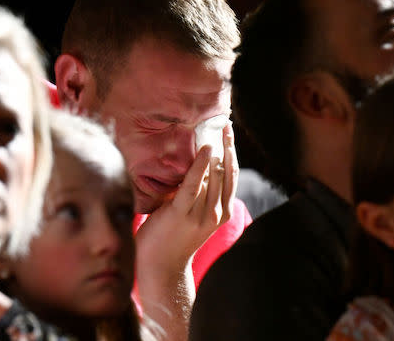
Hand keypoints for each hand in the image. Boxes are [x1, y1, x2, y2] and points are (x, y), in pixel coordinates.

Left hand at [135, 124, 236, 273]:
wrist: (161, 268)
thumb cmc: (172, 238)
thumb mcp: (192, 214)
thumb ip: (196, 194)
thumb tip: (194, 165)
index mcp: (221, 212)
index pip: (231, 176)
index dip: (232, 154)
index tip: (229, 134)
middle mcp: (216, 212)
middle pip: (226, 172)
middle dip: (227, 147)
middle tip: (225, 125)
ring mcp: (201, 214)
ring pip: (213, 176)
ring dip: (215, 151)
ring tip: (214, 130)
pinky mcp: (182, 213)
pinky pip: (193, 184)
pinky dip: (200, 166)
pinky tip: (205, 149)